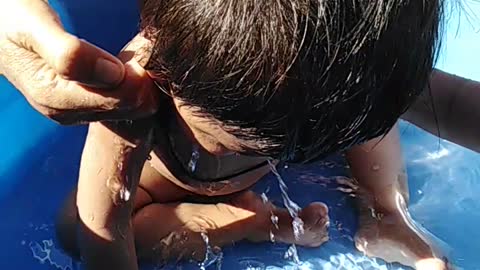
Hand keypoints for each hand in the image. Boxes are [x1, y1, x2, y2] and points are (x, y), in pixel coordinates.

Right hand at [0, 0, 157, 123]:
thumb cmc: (12, 18)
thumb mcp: (33, 27)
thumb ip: (70, 53)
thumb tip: (114, 76)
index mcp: (57, 99)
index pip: (124, 100)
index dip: (140, 76)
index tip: (143, 49)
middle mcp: (68, 112)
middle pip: (132, 107)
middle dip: (142, 80)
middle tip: (141, 50)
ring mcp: (77, 111)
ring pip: (132, 107)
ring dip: (139, 82)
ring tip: (133, 56)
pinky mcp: (85, 105)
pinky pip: (124, 102)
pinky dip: (133, 84)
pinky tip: (127, 65)